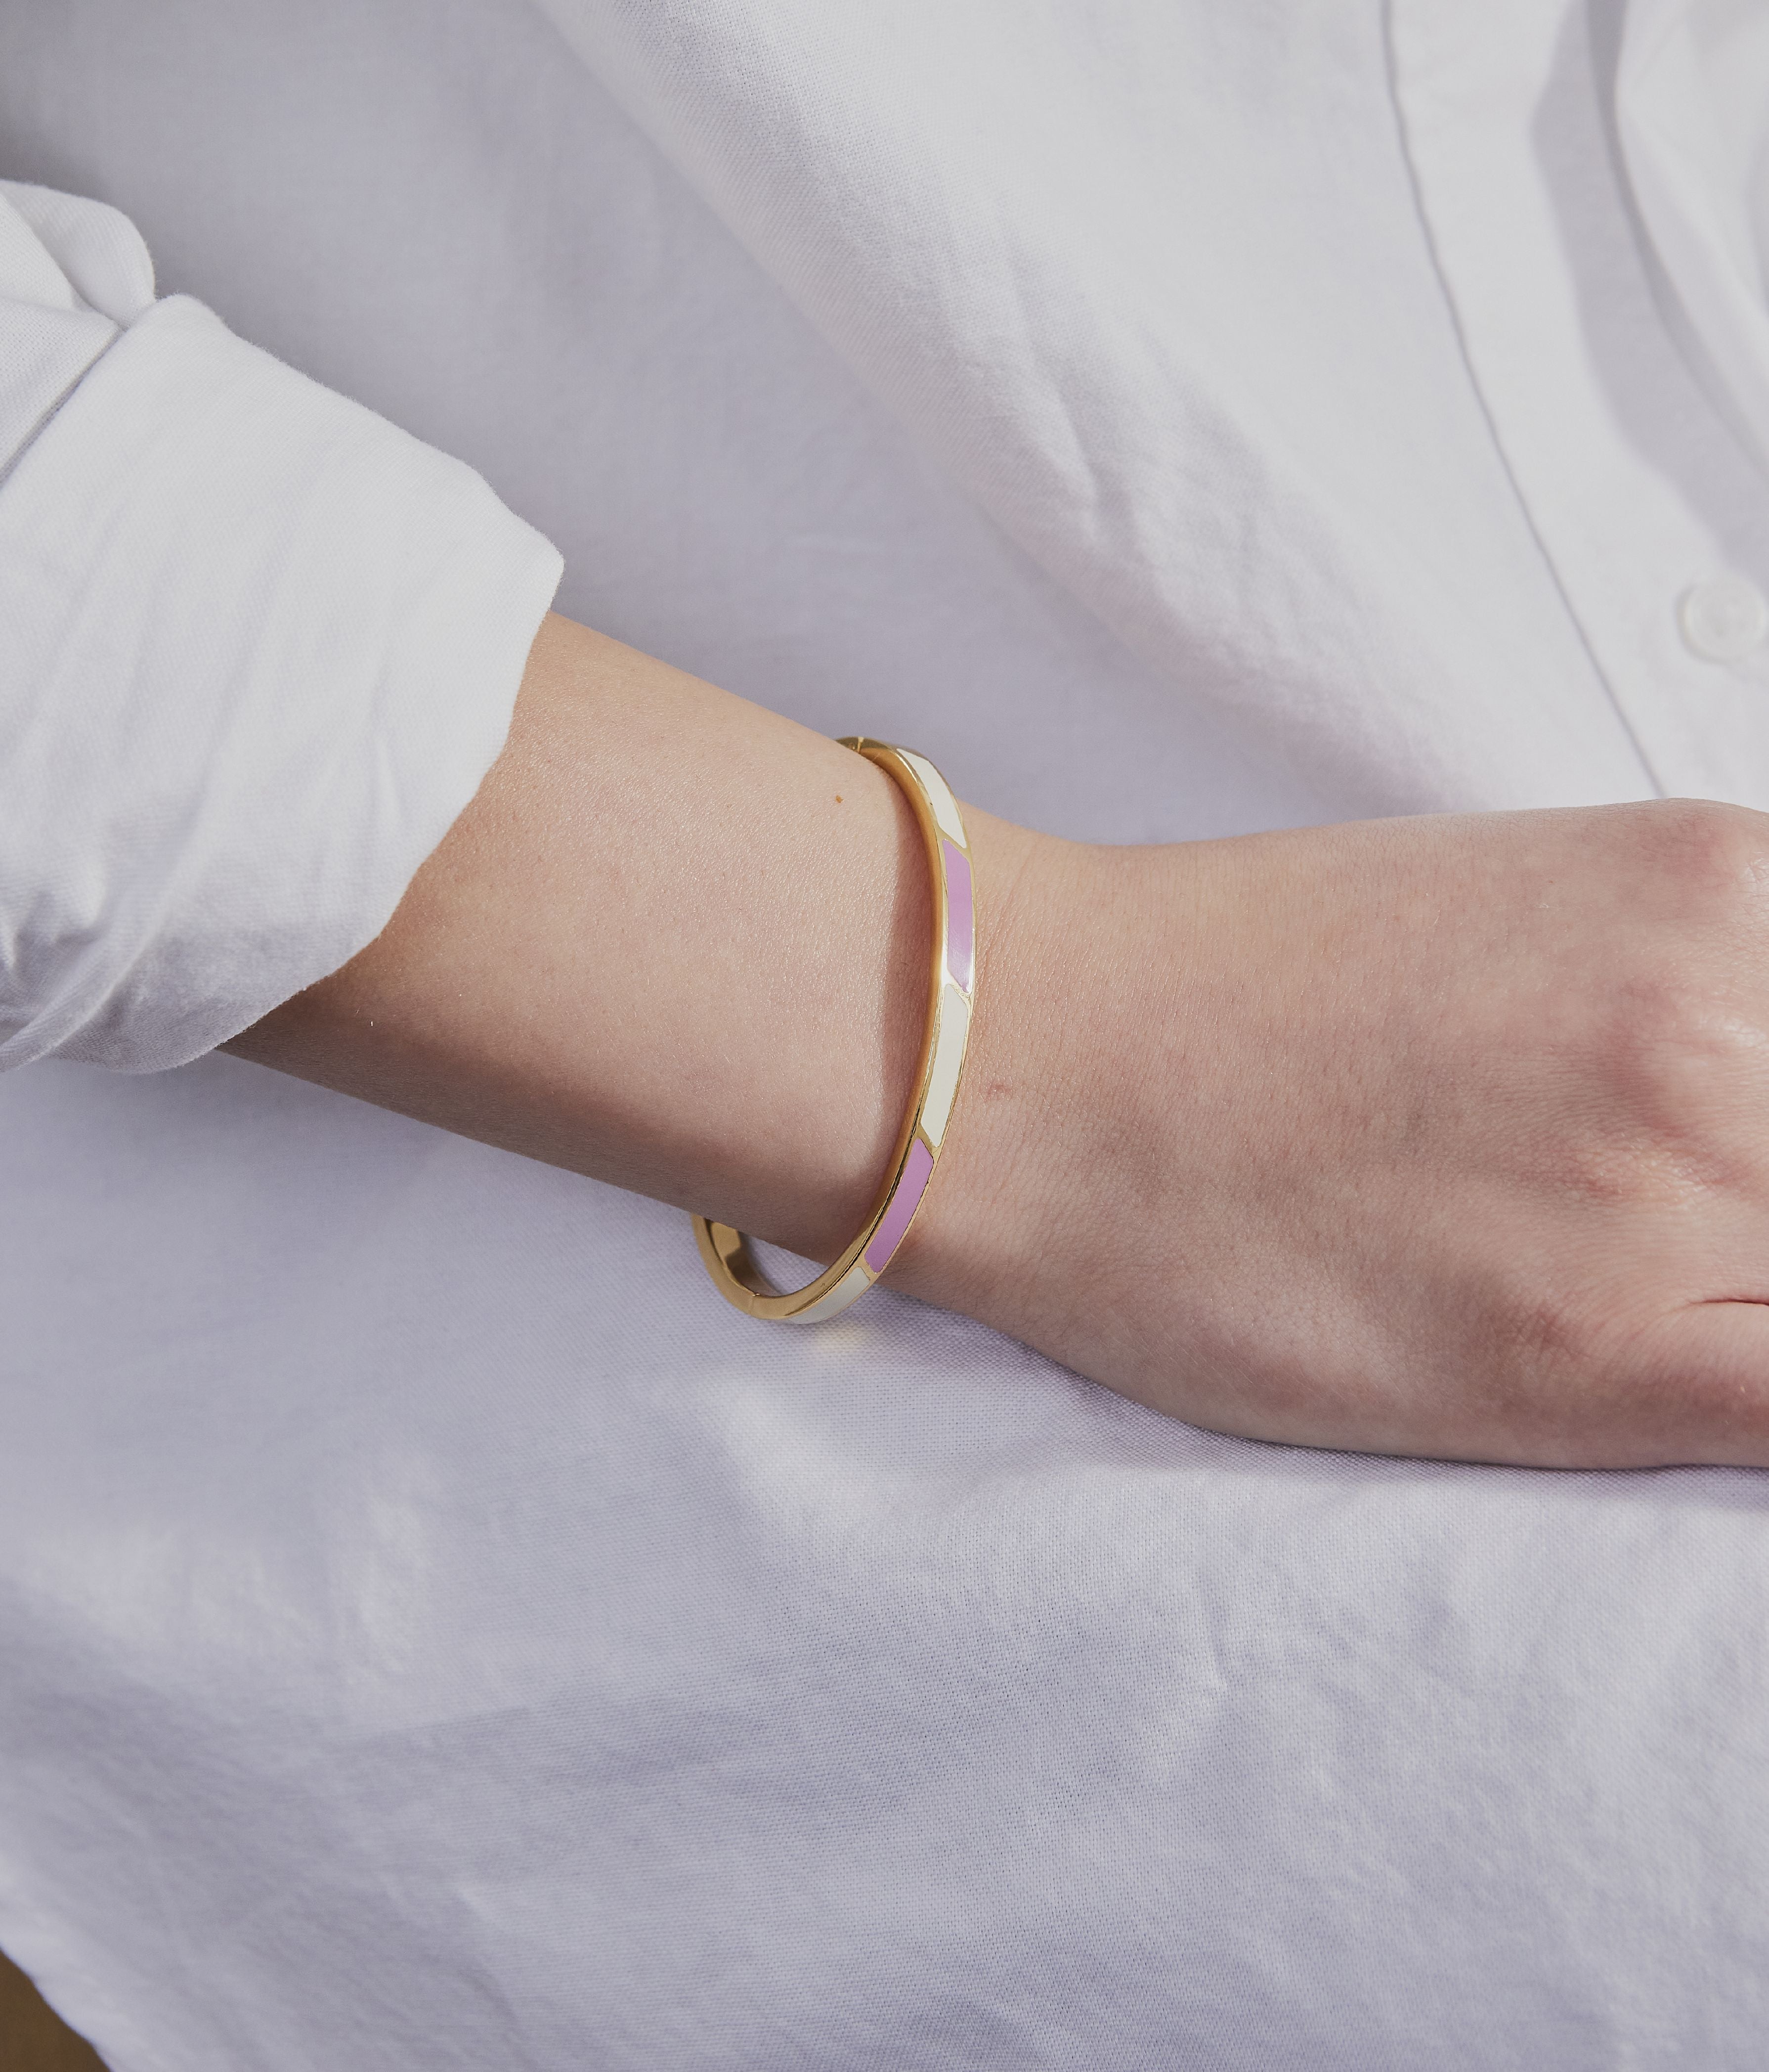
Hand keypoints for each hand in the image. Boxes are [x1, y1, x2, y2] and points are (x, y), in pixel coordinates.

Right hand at [909, 799, 1768, 1466]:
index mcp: (1720, 884)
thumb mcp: (1534, 903)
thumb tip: (1761, 1075)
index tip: (1734, 1151)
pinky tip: (1676, 1360)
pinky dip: (1767, 1395)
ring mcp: (1667, 1192)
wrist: (1028, 1061)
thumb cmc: (1238, 981)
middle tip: (1654, 1221)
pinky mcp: (1593, 1363)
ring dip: (1746, 1277)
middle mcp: (1726, 1022)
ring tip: (1609, 1282)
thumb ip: (1714, 986)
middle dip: (1760, 1197)